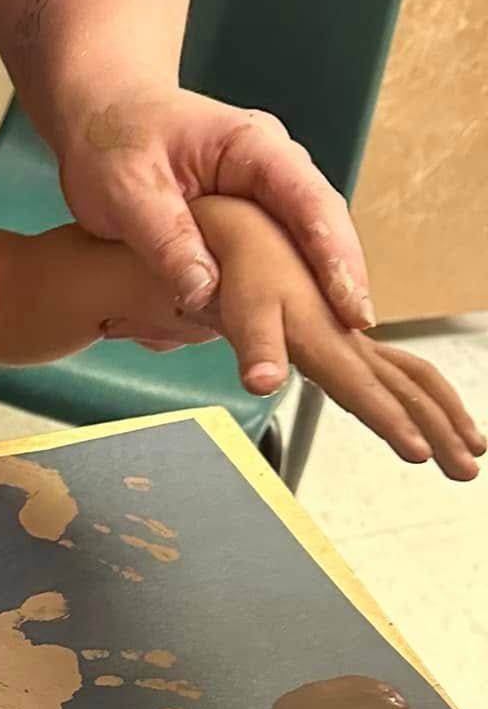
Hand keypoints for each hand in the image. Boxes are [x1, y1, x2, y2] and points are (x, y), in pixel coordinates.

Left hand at [56, 85, 372, 328]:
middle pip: (321, 229)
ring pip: (300, 249)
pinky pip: (271, 260)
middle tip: (353, 336)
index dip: (333, 254)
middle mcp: (271, 171)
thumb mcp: (127, 189)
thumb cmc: (113, 139)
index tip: (348, 301)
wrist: (102, 115)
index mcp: (252, 147)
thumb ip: (166, 239)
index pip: (308, 200)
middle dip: (340, 282)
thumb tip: (205, 294)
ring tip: (333, 346)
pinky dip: (280, 294)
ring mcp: (262, 198)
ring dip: (314, 293)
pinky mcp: (245, 225)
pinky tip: (287, 334)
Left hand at [194, 196, 483, 477]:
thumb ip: (257, 348)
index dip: (392, 421)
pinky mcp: (353, 342)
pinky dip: (427, 399)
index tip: (420, 453)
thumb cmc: (245, 276)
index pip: (365, 390)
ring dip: (447, 416)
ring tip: (472, 453)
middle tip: (469, 471)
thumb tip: (264, 382)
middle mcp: (351, 342)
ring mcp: (357, 342)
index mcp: (327, 341)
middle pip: (408, 389)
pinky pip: (403, 372)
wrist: (254, 237)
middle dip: (442, 430)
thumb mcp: (243, 311)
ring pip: (415, 380)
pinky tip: (437, 422)